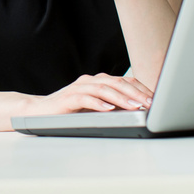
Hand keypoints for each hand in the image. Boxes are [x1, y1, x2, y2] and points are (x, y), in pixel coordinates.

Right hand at [22, 73, 153, 114]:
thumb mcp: (95, 108)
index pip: (124, 81)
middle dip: (136, 93)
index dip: (141, 89)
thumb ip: (112, 105)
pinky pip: (85, 98)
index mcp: (98, 81)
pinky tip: (108, 109)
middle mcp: (89, 81)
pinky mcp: (67, 99)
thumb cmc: (69, 112)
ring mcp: (77, 88)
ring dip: (121, 98)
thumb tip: (139, 111)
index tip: (155, 99)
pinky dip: (98, 103)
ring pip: (103, 88)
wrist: (38, 112)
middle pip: (116, 82)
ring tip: (135, 106)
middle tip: (150, 103)